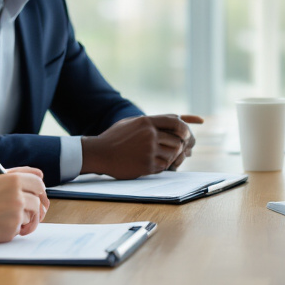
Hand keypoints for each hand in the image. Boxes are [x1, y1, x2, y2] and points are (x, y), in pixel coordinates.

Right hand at [0, 166, 47, 244]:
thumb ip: (9, 175)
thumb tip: (29, 174)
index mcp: (12, 180)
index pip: (38, 182)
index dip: (38, 188)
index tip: (37, 193)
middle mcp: (17, 196)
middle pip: (38, 201)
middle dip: (35, 205)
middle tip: (30, 209)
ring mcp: (15, 215)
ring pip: (31, 216)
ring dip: (24, 218)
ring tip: (7, 217)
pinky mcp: (11, 231)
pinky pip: (20, 229)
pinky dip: (13, 228)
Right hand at [81, 114, 204, 178]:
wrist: (99, 153)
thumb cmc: (114, 138)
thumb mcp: (131, 123)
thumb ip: (149, 121)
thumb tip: (168, 118)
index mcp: (146, 121)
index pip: (175, 122)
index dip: (184, 129)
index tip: (186, 135)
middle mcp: (149, 134)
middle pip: (177, 140)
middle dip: (179, 146)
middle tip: (179, 151)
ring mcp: (148, 150)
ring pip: (172, 154)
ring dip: (170, 157)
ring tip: (161, 157)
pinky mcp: (146, 165)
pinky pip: (163, 166)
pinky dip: (162, 166)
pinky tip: (153, 164)